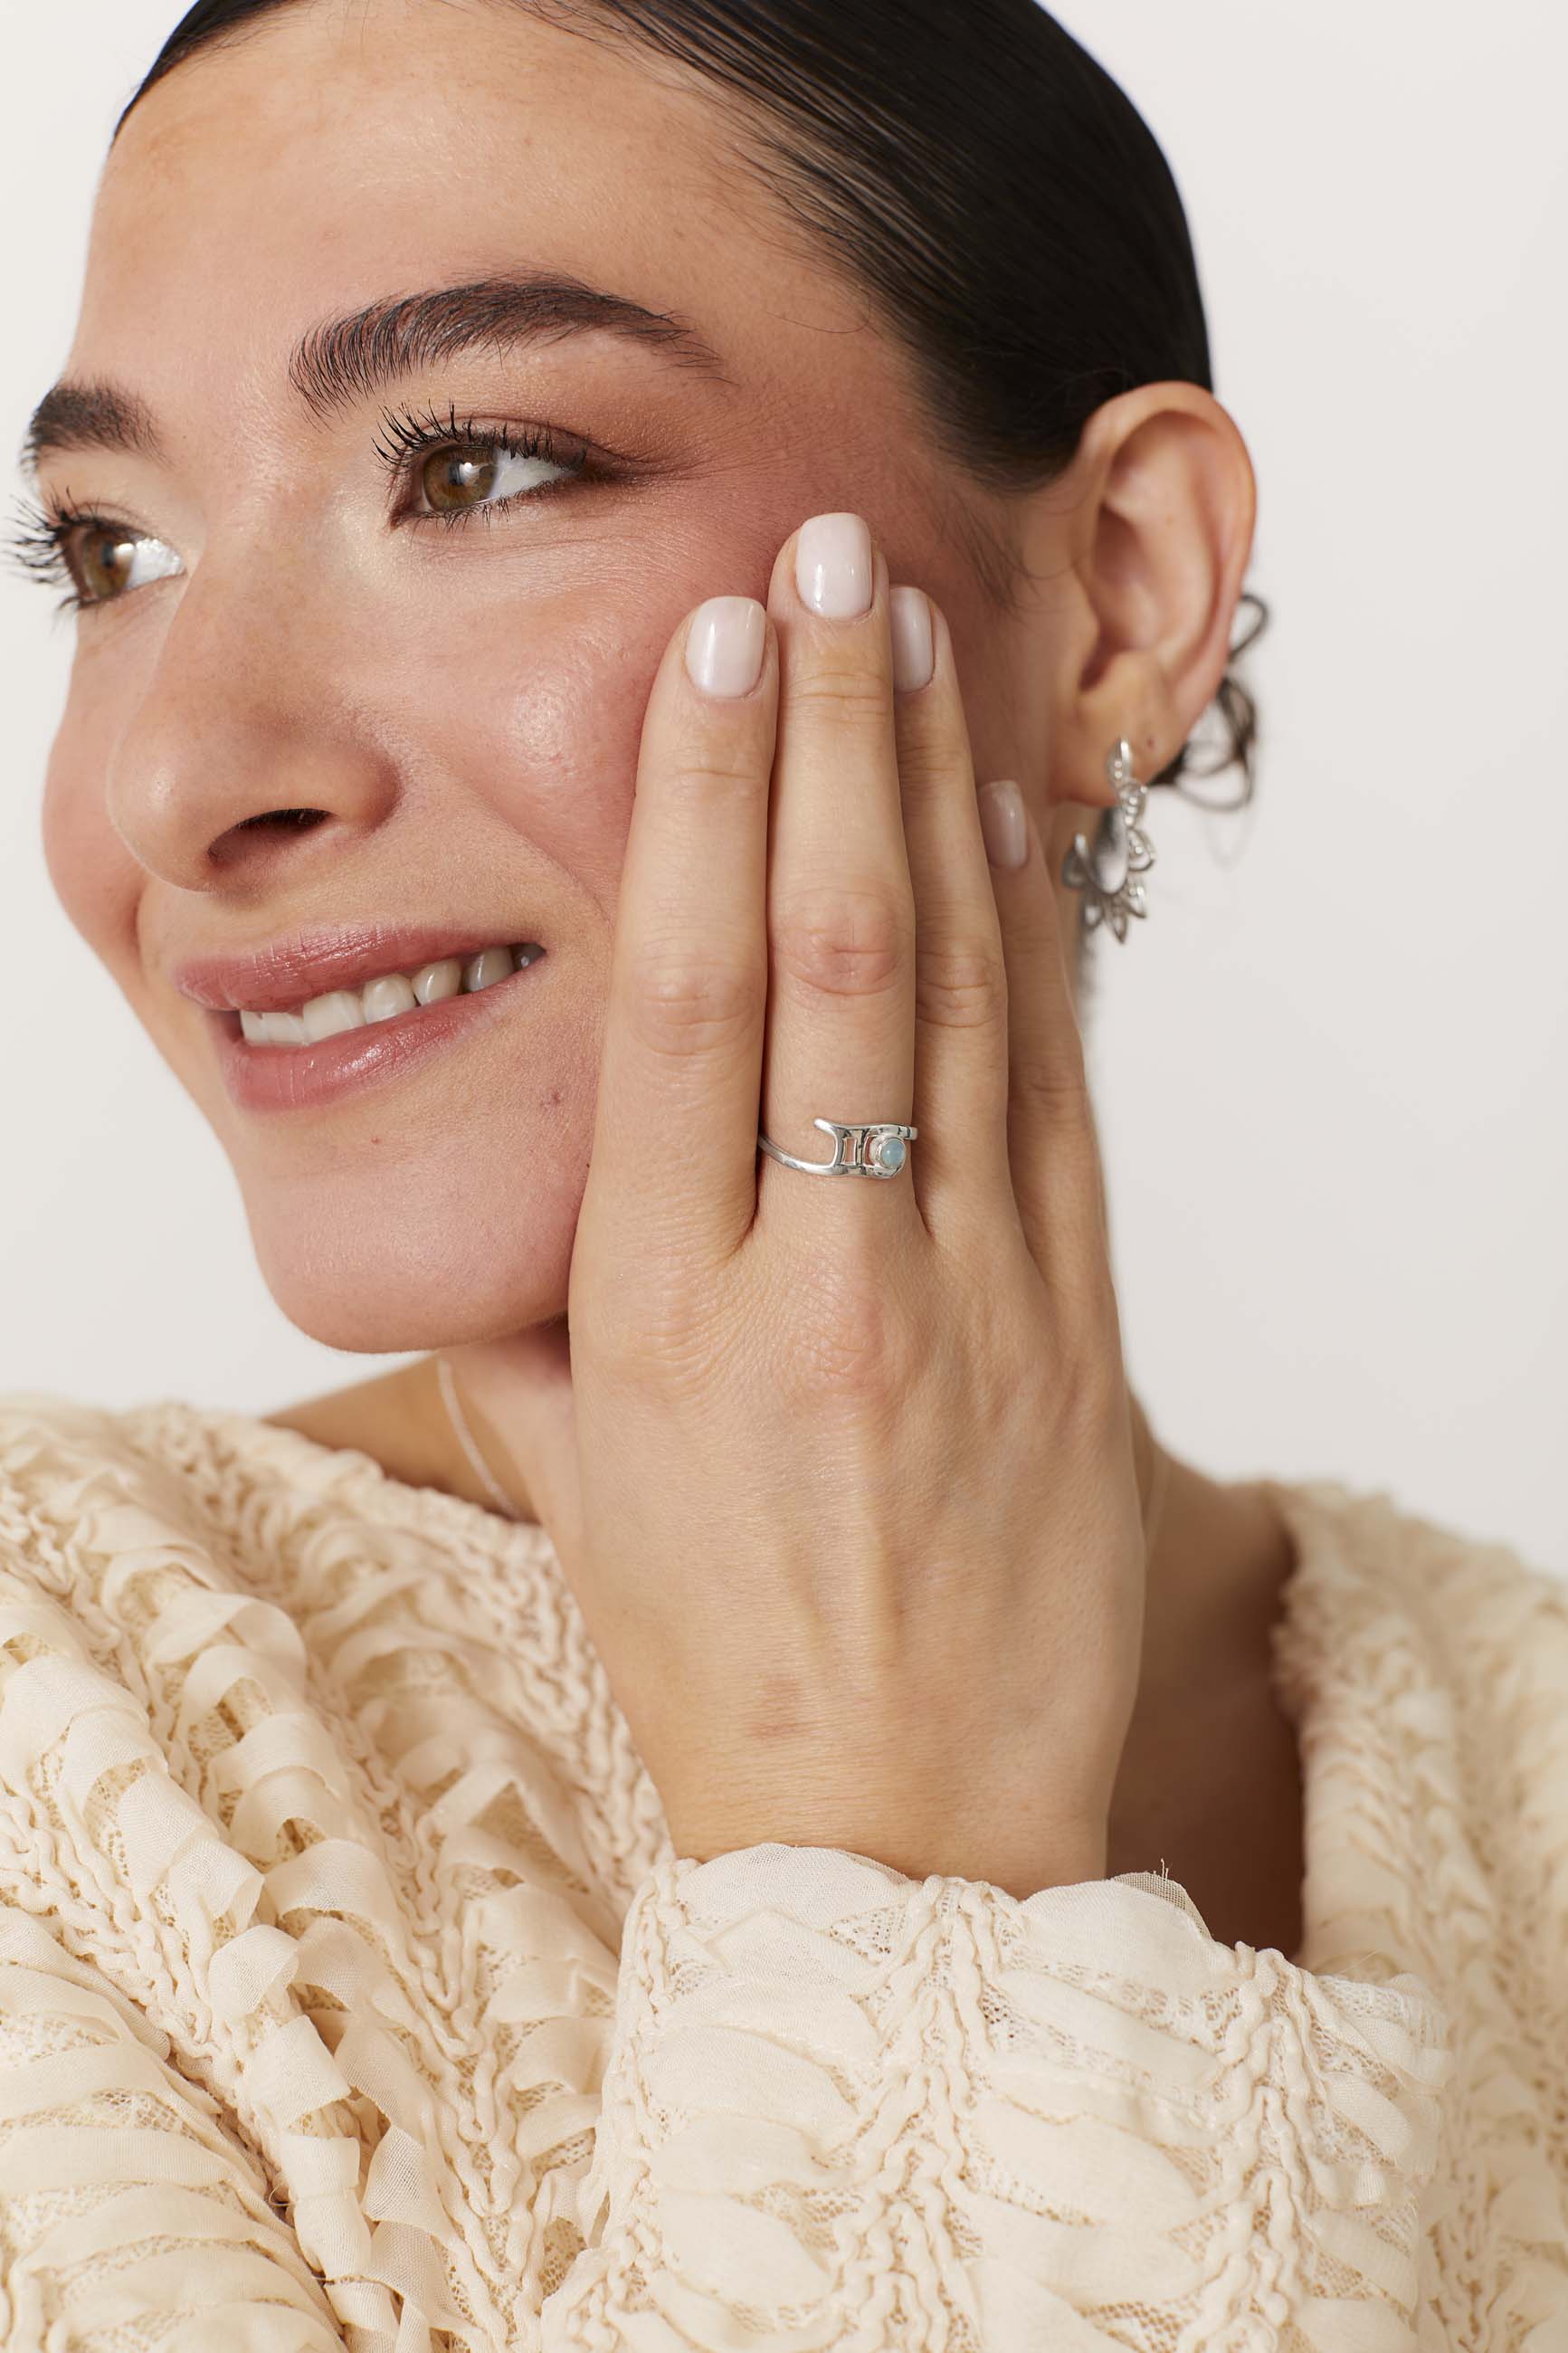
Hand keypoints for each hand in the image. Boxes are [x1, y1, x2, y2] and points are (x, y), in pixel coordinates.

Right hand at [469, 512, 1147, 1899]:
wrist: (910, 1831)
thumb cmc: (719, 1659)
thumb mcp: (580, 1486)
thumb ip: (546, 1318)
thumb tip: (511, 1191)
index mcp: (666, 1315)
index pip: (689, 1006)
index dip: (706, 807)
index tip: (718, 653)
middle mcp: (821, 1283)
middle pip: (833, 959)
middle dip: (831, 738)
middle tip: (832, 560)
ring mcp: (971, 1301)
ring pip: (960, 1002)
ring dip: (936, 800)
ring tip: (923, 636)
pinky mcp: (1080, 1333)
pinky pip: (1060, 1099)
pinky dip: (1036, 947)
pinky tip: (1014, 825)